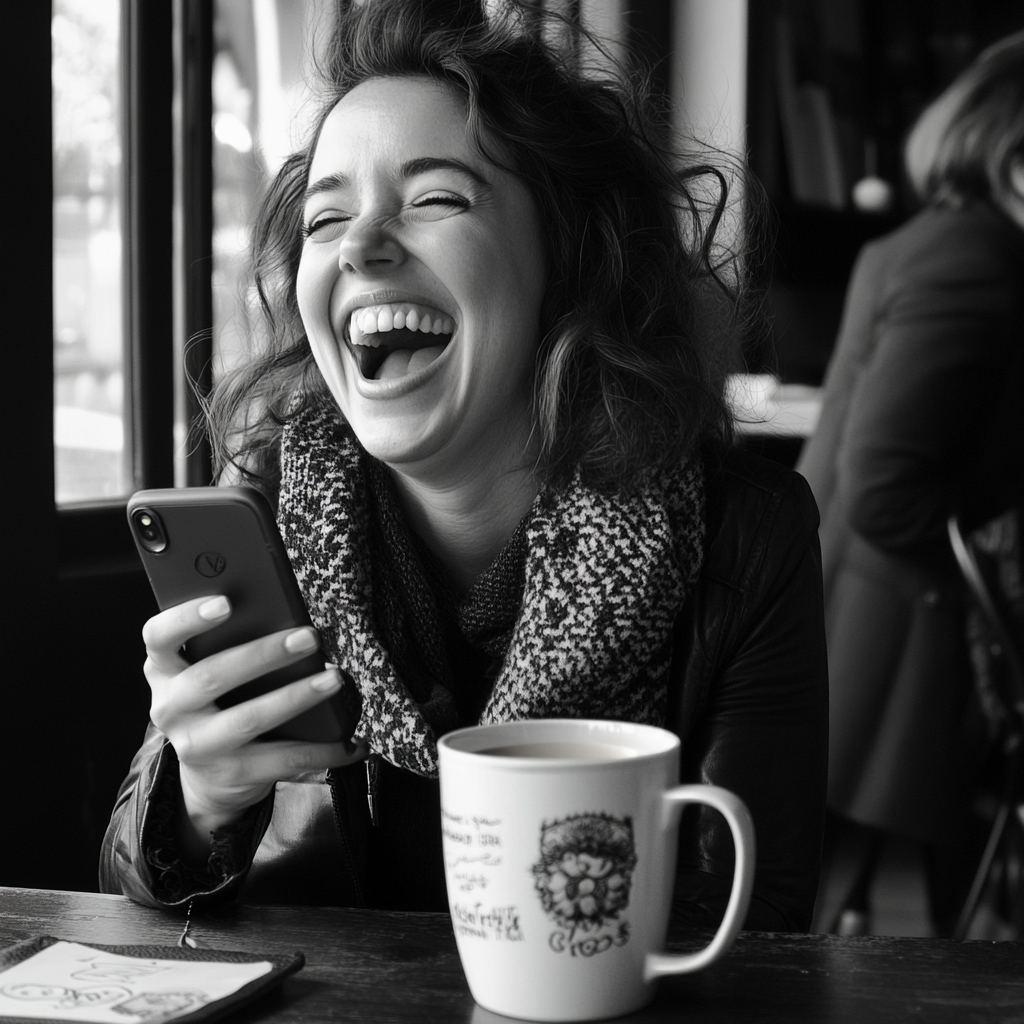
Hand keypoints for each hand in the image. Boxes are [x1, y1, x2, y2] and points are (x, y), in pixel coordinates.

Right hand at [143, 595, 365, 858]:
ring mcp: (198, 744)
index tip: (225, 602)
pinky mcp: (231, 772)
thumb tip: (285, 607)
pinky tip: (353, 740)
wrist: (210, 774)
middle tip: (309, 637)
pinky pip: (284, 758)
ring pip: (248, 718)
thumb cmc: (221, 699)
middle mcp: (171, 707)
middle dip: (264, 654)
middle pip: (211, 675)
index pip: (159, 636)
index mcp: (164, 668)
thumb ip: (230, 639)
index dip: (187, 618)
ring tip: (334, 679)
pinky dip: (324, 749)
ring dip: (297, 696)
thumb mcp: (210, 667)